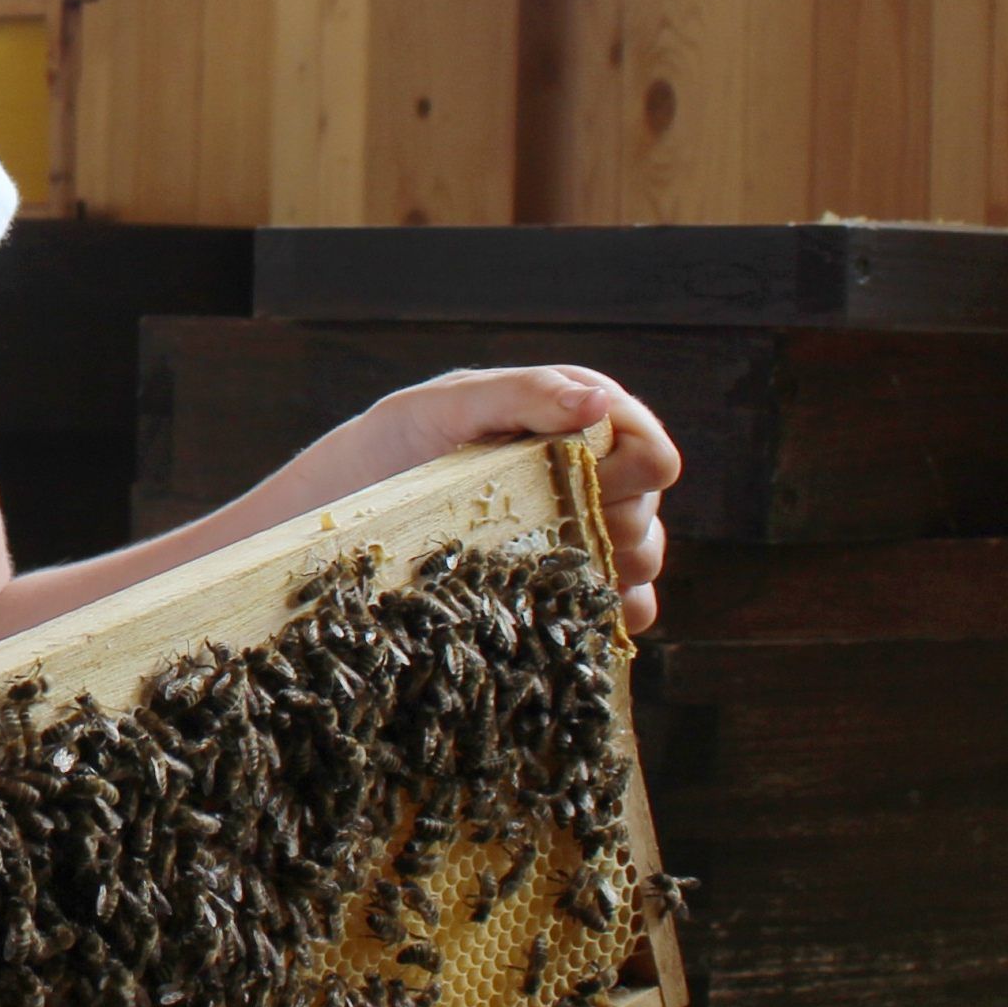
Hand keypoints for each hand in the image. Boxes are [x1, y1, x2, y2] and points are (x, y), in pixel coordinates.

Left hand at [370, 366, 678, 633]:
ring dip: (605, 568)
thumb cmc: (404, 436)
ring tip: (542, 563)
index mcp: (586, 419)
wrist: (355, 498)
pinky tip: (570, 609)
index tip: (572, 481)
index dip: (626, 473)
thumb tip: (600, 402)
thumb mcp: (453, 404)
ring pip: (644, 557)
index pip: (652, 452)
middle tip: (542, 524)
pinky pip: (626, 604)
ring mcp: (589, 526)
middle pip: (648, 511)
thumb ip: (526, 394)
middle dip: (607, 523)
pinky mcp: (573, 578)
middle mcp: (600, 470)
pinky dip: (609, 612)